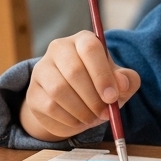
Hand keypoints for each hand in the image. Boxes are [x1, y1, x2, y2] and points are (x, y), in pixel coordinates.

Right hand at [20, 31, 141, 141]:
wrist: (74, 104)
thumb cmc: (100, 87)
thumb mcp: (120, 82)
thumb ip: (128, 80)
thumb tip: (122, 83)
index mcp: (83, 40)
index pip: (90, 48)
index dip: (102, 74)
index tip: (112, 97)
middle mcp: (59, 48)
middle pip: (74, 70)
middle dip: (93, 97)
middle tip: (104, 113)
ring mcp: (42, 69)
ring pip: (59, 90)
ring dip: (81, 110)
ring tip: (92, 118)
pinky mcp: (33, 92)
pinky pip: (49, 107)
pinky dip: (68, 119)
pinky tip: (78, 121)